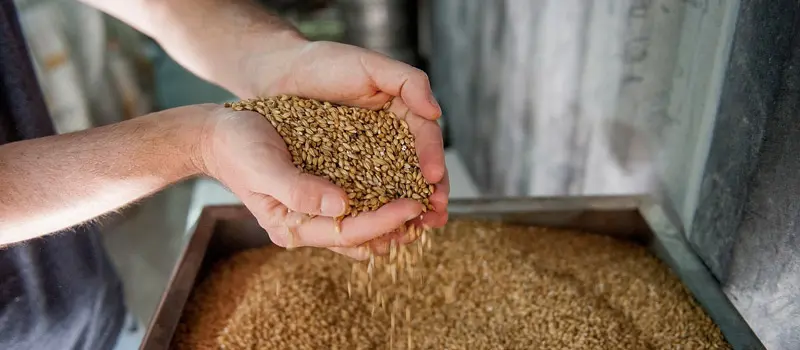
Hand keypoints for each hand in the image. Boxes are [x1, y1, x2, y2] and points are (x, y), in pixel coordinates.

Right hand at [198, 105, 426, 259]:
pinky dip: (383, 200)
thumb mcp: (264, 165)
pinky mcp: (323, 195)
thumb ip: (299, 189)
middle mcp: (307, 225)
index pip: (347, 232)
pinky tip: (406, 186)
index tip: (413, 206)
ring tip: (428, 205)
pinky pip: (359, 205)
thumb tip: (342, 205)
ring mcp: (316, 212)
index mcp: (292, 226)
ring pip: (364, 225)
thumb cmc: (238, 147)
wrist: (221, 134)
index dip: (382, 221)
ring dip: (396, 218)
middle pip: (362, 236)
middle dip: (398, 227)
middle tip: (432, 212)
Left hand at [243, 40, 449, 229]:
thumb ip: (407, 81)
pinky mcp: (346, 172)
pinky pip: (366, 194)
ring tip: (417, 230)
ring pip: (395, 187)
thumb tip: (435, 111)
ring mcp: (369, 156)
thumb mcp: (369, 64)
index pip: (426, 137)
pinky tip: (383, 232)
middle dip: (430, 193)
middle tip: (437, 214)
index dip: (433, 157)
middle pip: (417, 169)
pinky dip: (376, 213)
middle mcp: (390, 137)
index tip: (433, 178)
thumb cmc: (325, 63)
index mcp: (403, 111)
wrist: (280, 74)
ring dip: (409, 210)